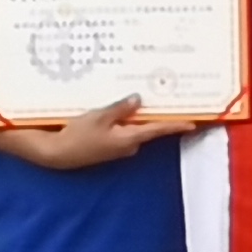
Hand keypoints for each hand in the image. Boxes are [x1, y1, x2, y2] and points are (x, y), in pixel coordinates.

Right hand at [17, 95, 162, 169]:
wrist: (59, 153)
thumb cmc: (78, 135)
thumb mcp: (99, 116)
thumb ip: (121, 108)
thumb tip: (138, 100)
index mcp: (129, 138)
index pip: (157, 130)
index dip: (175, 126)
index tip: (191, 123)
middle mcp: (129, 146)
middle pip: (147, 127)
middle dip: (155, 114)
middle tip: (164, 97)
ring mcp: (120, 148)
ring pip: (135, 128)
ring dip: (137, 116)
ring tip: (139, 97)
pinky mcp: (111, 147)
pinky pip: (124, 131)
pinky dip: (125, 121)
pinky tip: (119, 110)